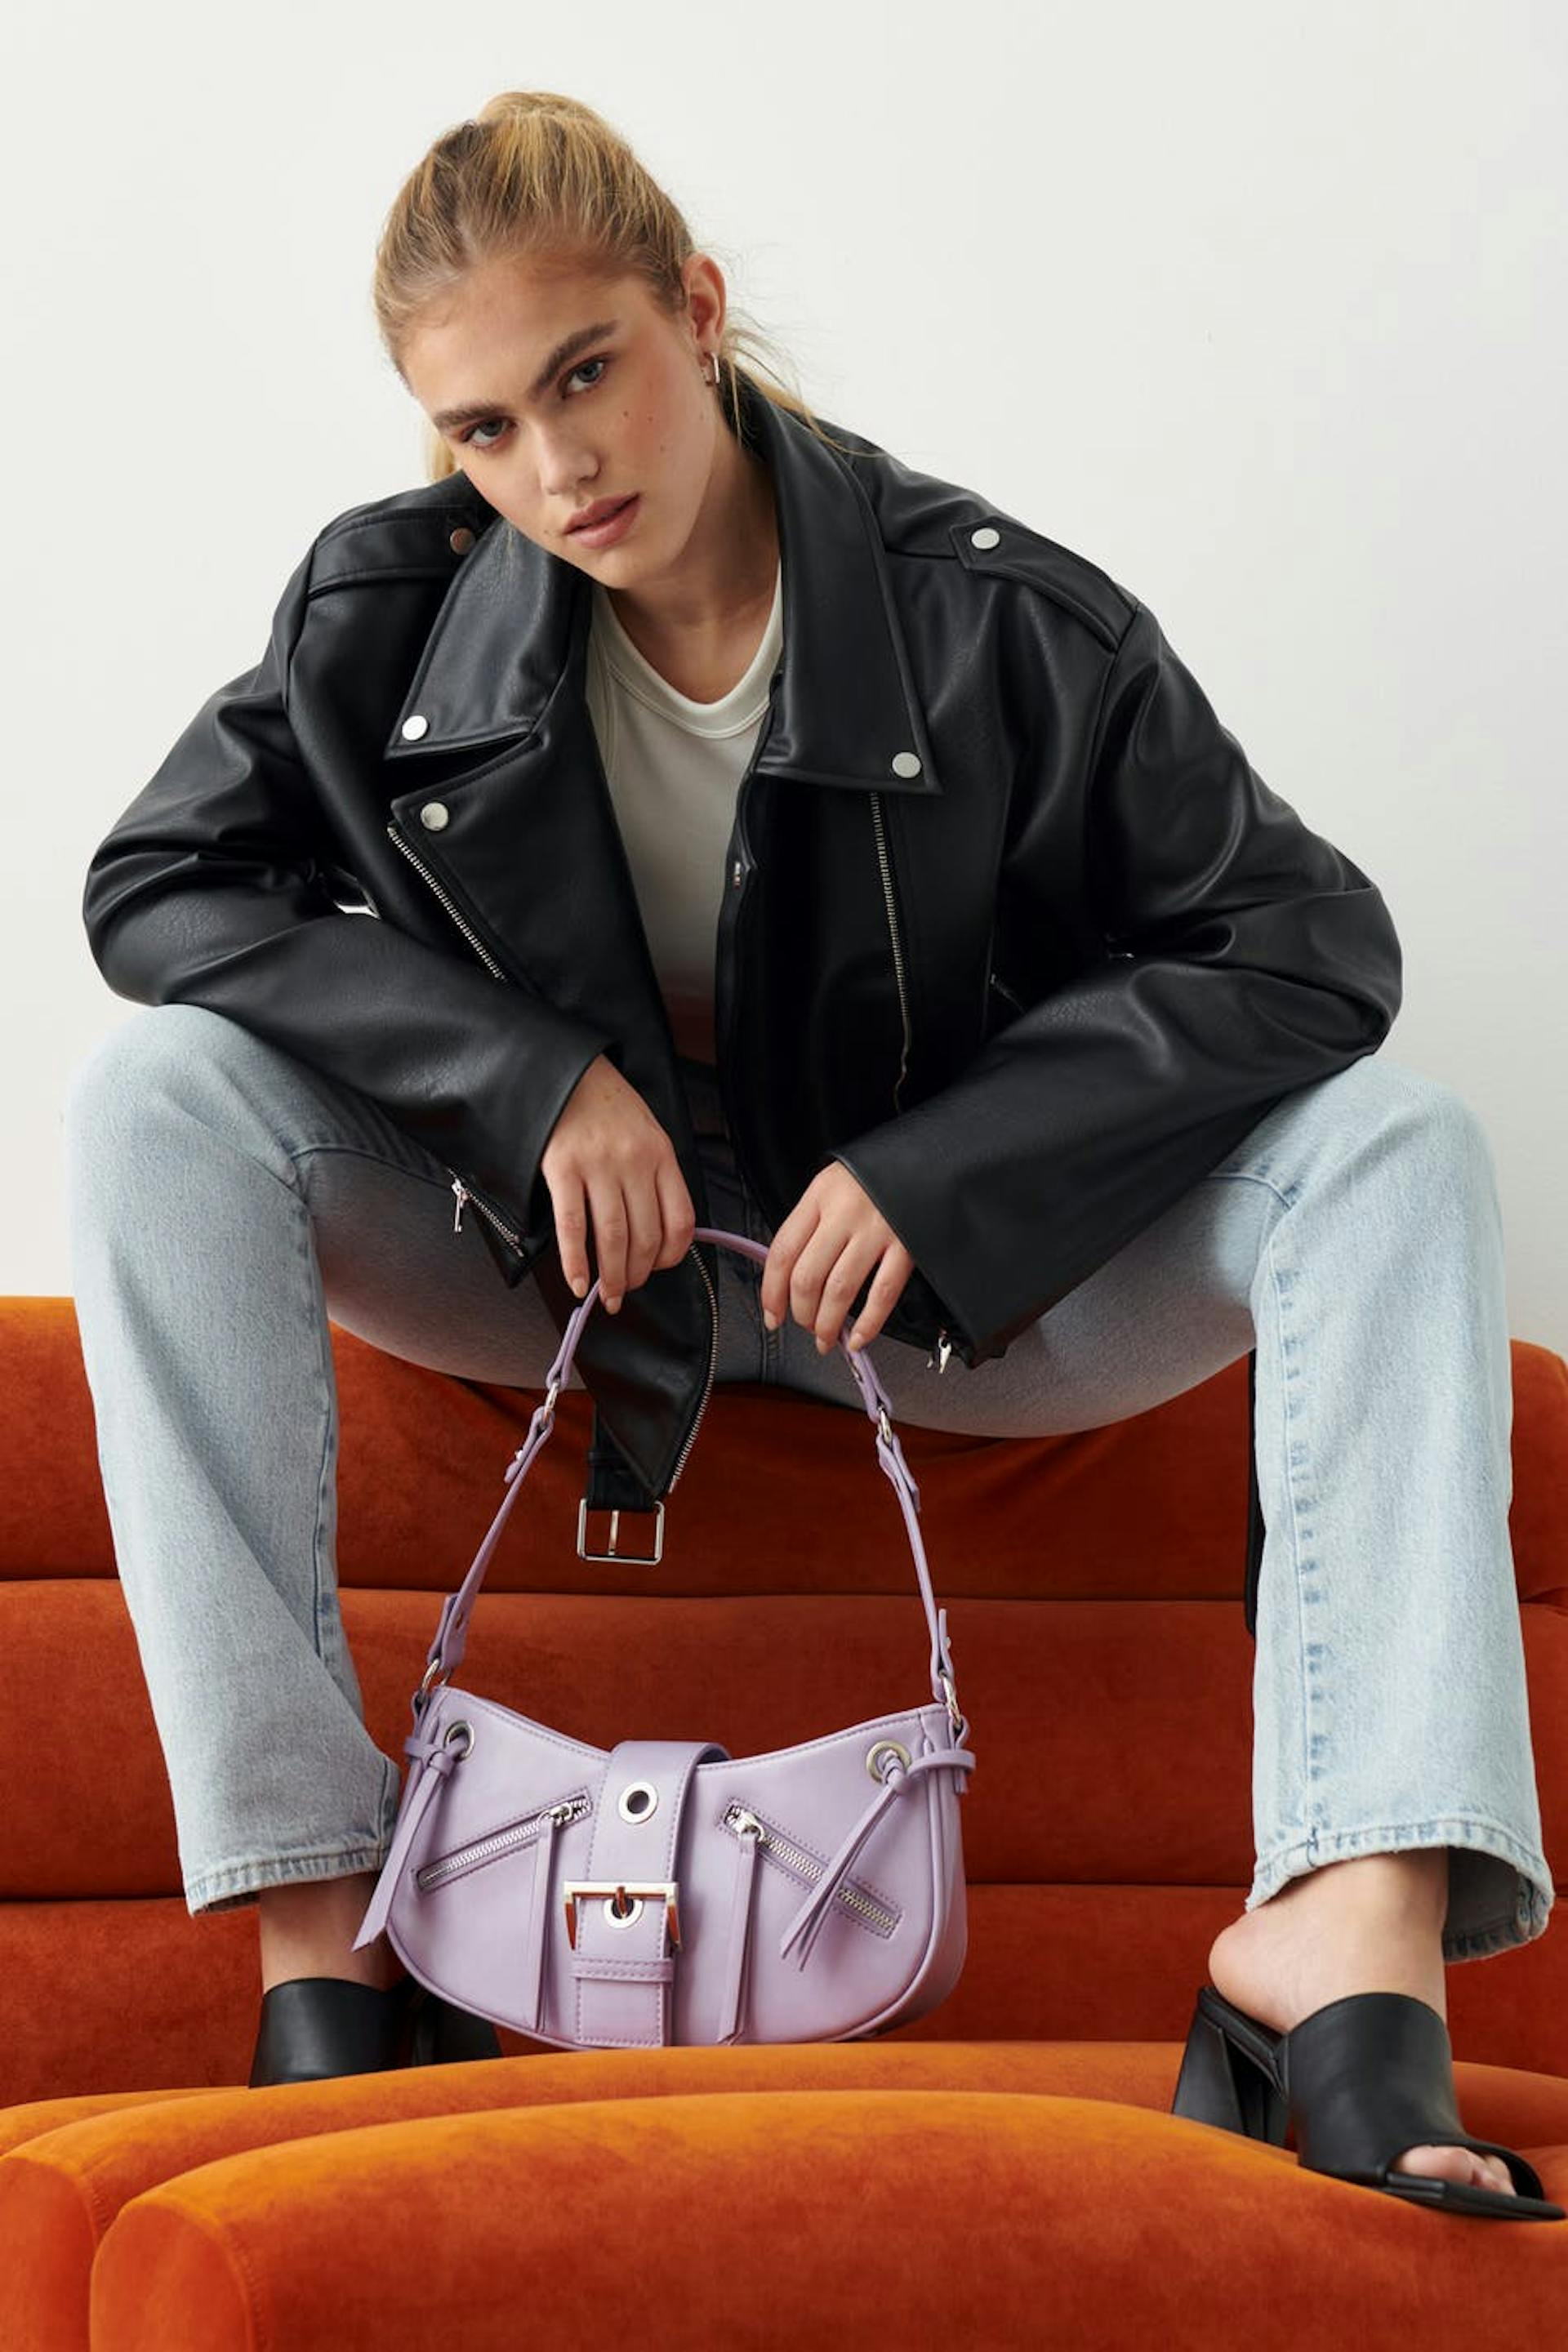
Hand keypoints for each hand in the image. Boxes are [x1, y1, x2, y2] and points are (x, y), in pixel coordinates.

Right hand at [539, 1054, 695, 1312]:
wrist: (563, 1071)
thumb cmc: (606, 1106)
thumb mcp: (645, 1132)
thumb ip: (654, 1175)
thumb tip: (654, 1232)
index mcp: (661, 1154)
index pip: (681, 1220)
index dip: (672, 1256)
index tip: (659, 1270)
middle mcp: (635, 1162)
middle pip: (646, 1235)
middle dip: (638, 1274)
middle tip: (626, 1292)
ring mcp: (598, 1165)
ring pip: (613, 1236)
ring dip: (612, 1276)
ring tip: (607, 1296)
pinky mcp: (562, 1168)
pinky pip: (572, 1225)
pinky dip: (576, 1261)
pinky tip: (578, 1283)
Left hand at [759, 1161, 915, 1354]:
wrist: (927, 1156)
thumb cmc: (875, 1174)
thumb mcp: (833, 1185)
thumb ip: (812, 1223)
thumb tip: (790, 1277)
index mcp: (820, 1196)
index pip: (783, 1251)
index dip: (771, 1291)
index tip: (772, 1315)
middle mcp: (844, 1213)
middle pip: (808, 1276)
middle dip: (801, 1312)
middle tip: (804, 1325)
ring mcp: (877, 1230)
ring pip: (840, 1290)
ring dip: (828, 1323)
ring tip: (826, 1338)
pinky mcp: (908, 1246)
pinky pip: (883, 1293)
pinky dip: (869, 1323)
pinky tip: (859, 1339)